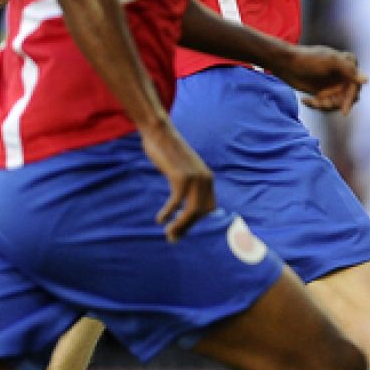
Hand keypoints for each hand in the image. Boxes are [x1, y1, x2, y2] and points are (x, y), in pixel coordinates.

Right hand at [141, 123, 215, 240]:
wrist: (160, 132)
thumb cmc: (167, 152)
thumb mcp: (182, 170)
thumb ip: (185, 185)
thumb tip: (180, 206)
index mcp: (208, 179)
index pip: (210, 209)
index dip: (199, 222)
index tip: (184, 229)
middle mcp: (205, 180)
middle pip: (201, 213)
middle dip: (187, 228)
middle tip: (173, 238)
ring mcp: (194, 178)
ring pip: (191, 212)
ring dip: (180, 226)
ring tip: (168, 233)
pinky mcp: (181, 177)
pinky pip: (176, 203)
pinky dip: (168, 213)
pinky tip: (160, 219)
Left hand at [277, 44, 365, 113]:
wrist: (286, 64)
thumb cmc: (308, 59)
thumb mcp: (330, 62)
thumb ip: (349, 70)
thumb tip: (367, 80)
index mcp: (349, 63)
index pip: (356, 86)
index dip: (350, 98)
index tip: (344, 110)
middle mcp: (344, 74)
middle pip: (349, 97)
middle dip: (335, 103)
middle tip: (321, 103)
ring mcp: (334, 84)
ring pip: (338, 103)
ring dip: (324, 105)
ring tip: (311, 101)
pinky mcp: (324, 92)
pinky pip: (327, 105)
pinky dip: (317, 105)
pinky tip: (306, 100)